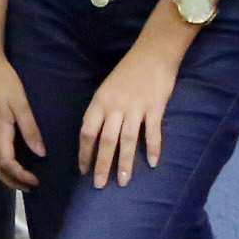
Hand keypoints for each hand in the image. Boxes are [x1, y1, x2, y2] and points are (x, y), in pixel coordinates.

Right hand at [0, 41, 40, 188]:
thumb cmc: (4, 80)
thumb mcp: (21, 103)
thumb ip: (30, 129)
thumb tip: (41, 153)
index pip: (6, 163)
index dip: (20, 176)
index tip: (35, 181)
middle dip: (10, 181)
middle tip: (28, 187)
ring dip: (0, 174)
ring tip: (16, 178)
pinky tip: (3, 160)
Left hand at [78, 40, 182, 187]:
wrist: (153, 53)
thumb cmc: (127, 72)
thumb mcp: (106, 90)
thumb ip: (101, 111)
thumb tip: (95, 136)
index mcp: (99, 103)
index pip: (87, 133)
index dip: (84, 153)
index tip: (83, 171)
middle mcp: (115, 107)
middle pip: (105, 141)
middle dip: (101, 165)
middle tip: (99, 185)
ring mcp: (135, 108)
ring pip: (127, 140)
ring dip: (125, 163)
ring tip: (123, 182)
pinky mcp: (155, 107)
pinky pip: (153, 132)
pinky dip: (153, 148)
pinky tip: (152, 164)